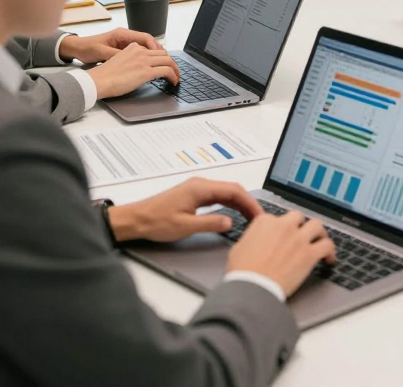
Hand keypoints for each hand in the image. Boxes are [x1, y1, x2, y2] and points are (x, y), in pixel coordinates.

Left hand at [59, 27, 160, 63]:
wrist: (76, 48)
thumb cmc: (88, 48)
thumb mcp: (102, 53)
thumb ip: (118, 55)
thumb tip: (133, 59)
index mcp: (122, 34)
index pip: (145, 37)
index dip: (155, 46)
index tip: (160, 55)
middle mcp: (125, 36)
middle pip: (148, 41)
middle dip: (158, 50)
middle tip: (166, 60)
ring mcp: (124, 42)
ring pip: (145, 46)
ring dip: (153, 54)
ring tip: (161, 63)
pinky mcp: (122, 48)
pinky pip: (138, 51)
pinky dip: (145, 56)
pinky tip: (149, 64)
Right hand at [87, 43, 179, 98]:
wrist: (98, 81)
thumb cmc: (104, 75)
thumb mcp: (119, 60)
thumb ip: (131, 59)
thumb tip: (138, 67)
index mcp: (133, 47)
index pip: (153, 50)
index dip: (161, 58)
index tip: (164, 64)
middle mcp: (140, 52)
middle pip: (163, 54)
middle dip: (171, 62)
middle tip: (173, 70)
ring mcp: (144, 61)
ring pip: (168, 61)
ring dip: (175, 69)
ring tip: (176, 77)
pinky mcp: (146, 71)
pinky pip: (167, 71)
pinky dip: (173, 76)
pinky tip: (173, 81)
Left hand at [107, 178, 262, 242]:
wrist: (135, 220)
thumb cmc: (156, 222)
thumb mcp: (185, 226)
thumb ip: (210, 223)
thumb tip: (231, 221)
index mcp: (201, 188)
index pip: (234, 191)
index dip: (249, 202)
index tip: (259, 214)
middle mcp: (201, 184)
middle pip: (232, 190)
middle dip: (247, 202)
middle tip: (258, 218)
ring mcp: (197, 189)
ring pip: (225, 193)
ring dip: (239, 203)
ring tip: (250, 217)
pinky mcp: (193, 195)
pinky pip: (217, 196)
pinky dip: (229, 204)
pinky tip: (233, 213)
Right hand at [228, 208, 335, 297]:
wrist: (252, 288)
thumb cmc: (242, 272)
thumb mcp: (239, 247)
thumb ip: (252, 237)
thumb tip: (256, 239)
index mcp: (265, 222)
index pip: (277, 218)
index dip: (279, 229)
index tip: (281, 237)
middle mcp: (284, 226)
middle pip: (298, 217)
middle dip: (299, 226)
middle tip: (300, 236)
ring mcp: (299, 238)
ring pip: (317, 225)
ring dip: (318, 232)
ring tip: (319, 240)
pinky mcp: (309, 254)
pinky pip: (327, 245)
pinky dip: (330, 251)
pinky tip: (329, 258)